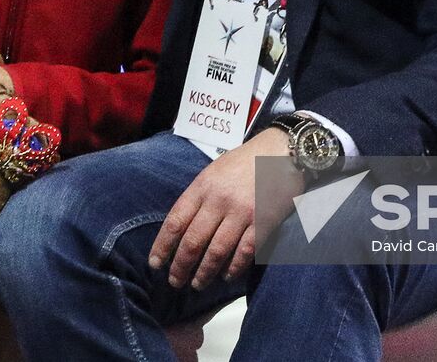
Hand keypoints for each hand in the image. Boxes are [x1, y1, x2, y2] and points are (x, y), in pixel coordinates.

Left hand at [148, 128, 303, 290]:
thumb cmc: (244, 161)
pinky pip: (244, 252)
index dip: (162, 246)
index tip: (155, 263)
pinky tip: (226, 276)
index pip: (175, 221)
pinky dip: (233, 268)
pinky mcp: (263, 222)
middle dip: (180, 266)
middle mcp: (219, 201)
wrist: (281, 151)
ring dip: (204, 273)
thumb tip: (181, 229)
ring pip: (216, 252)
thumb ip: (198, 197)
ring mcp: (242, 213)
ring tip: (197, 284)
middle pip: (193, 241)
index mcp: (203, 187)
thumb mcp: (213, 172)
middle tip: (175, 282)